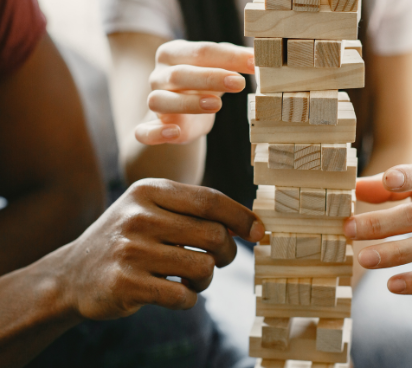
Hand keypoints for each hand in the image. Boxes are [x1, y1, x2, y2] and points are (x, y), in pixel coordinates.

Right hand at [58, 179, 264, 319]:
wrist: (72, 274)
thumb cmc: (127, 239)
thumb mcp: (150, 210)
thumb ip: (192, 212)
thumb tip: (245, 224)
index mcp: (150, 191)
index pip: (210, 200)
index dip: (241, 217)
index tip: (260, 231)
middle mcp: (139, 215)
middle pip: (213, 235)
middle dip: (227, 253)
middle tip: (220, 261)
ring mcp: (130, 249)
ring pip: (203, 268)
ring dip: (207, 280)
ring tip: (194, 280)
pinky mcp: (124, 283)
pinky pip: (182, 296)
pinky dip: (189, 299)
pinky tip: (175, 294)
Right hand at [135, 40, 253, 144]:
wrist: (181, 112)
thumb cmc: (203, 84)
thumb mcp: (219, 68)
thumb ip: (235, 61)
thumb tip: (259, 54)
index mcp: (174, 54)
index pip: (201, 51)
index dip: (229, 56)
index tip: (254, 62)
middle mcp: (159, 76)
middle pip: (180, 74)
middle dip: (210, 78)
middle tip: (239, 83)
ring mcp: (153, 101)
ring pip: (161, 101)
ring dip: (188, 103)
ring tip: (217, 105)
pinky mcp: (151, 127)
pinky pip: (144, 131)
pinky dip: (156, 133)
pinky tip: (174, 133)